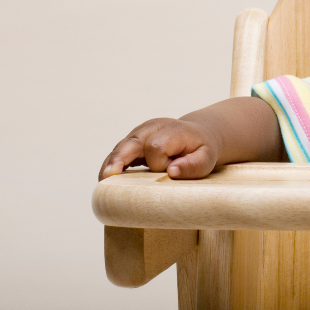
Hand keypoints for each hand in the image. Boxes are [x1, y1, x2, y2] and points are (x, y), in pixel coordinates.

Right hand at [98, 117, 220, 180]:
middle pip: (131, 142)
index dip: (158, 163)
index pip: (156, 146)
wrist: (198, 135)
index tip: (168, 171)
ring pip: (120, 147)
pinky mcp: (133, 142)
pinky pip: (118, 153)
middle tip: (107, 177)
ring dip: (111, 164)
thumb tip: (171, 171)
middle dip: (119, 159)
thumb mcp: (206, 158)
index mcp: (171, 130)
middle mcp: (152, 128)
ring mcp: (140, 134)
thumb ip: (193, 165)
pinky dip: (111, 165)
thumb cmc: (201, 150)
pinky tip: (106, 179)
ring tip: (102, 181)